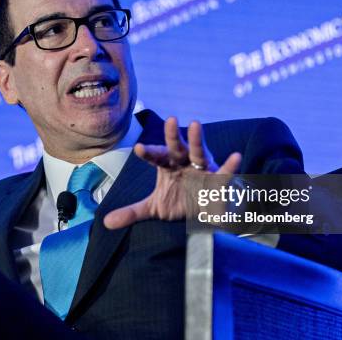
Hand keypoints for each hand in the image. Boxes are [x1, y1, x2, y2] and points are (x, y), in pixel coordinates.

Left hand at [103, 117, 241, 228]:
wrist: (204, 212)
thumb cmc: (179, 201)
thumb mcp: (155, 208)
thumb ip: (133, 212)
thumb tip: (105, 221)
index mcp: (168, 165)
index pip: (156, 157)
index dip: (148, 153)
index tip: (138, 149)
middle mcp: (185, 162)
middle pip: (177, 147)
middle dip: (173, 135)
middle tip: (170, 119)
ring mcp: (203, 168)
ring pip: (200, 152)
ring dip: (198, 139)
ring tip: (195, 124)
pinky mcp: (219, 179)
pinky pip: (225, 172)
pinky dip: (231, 165)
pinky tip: (236, 156)